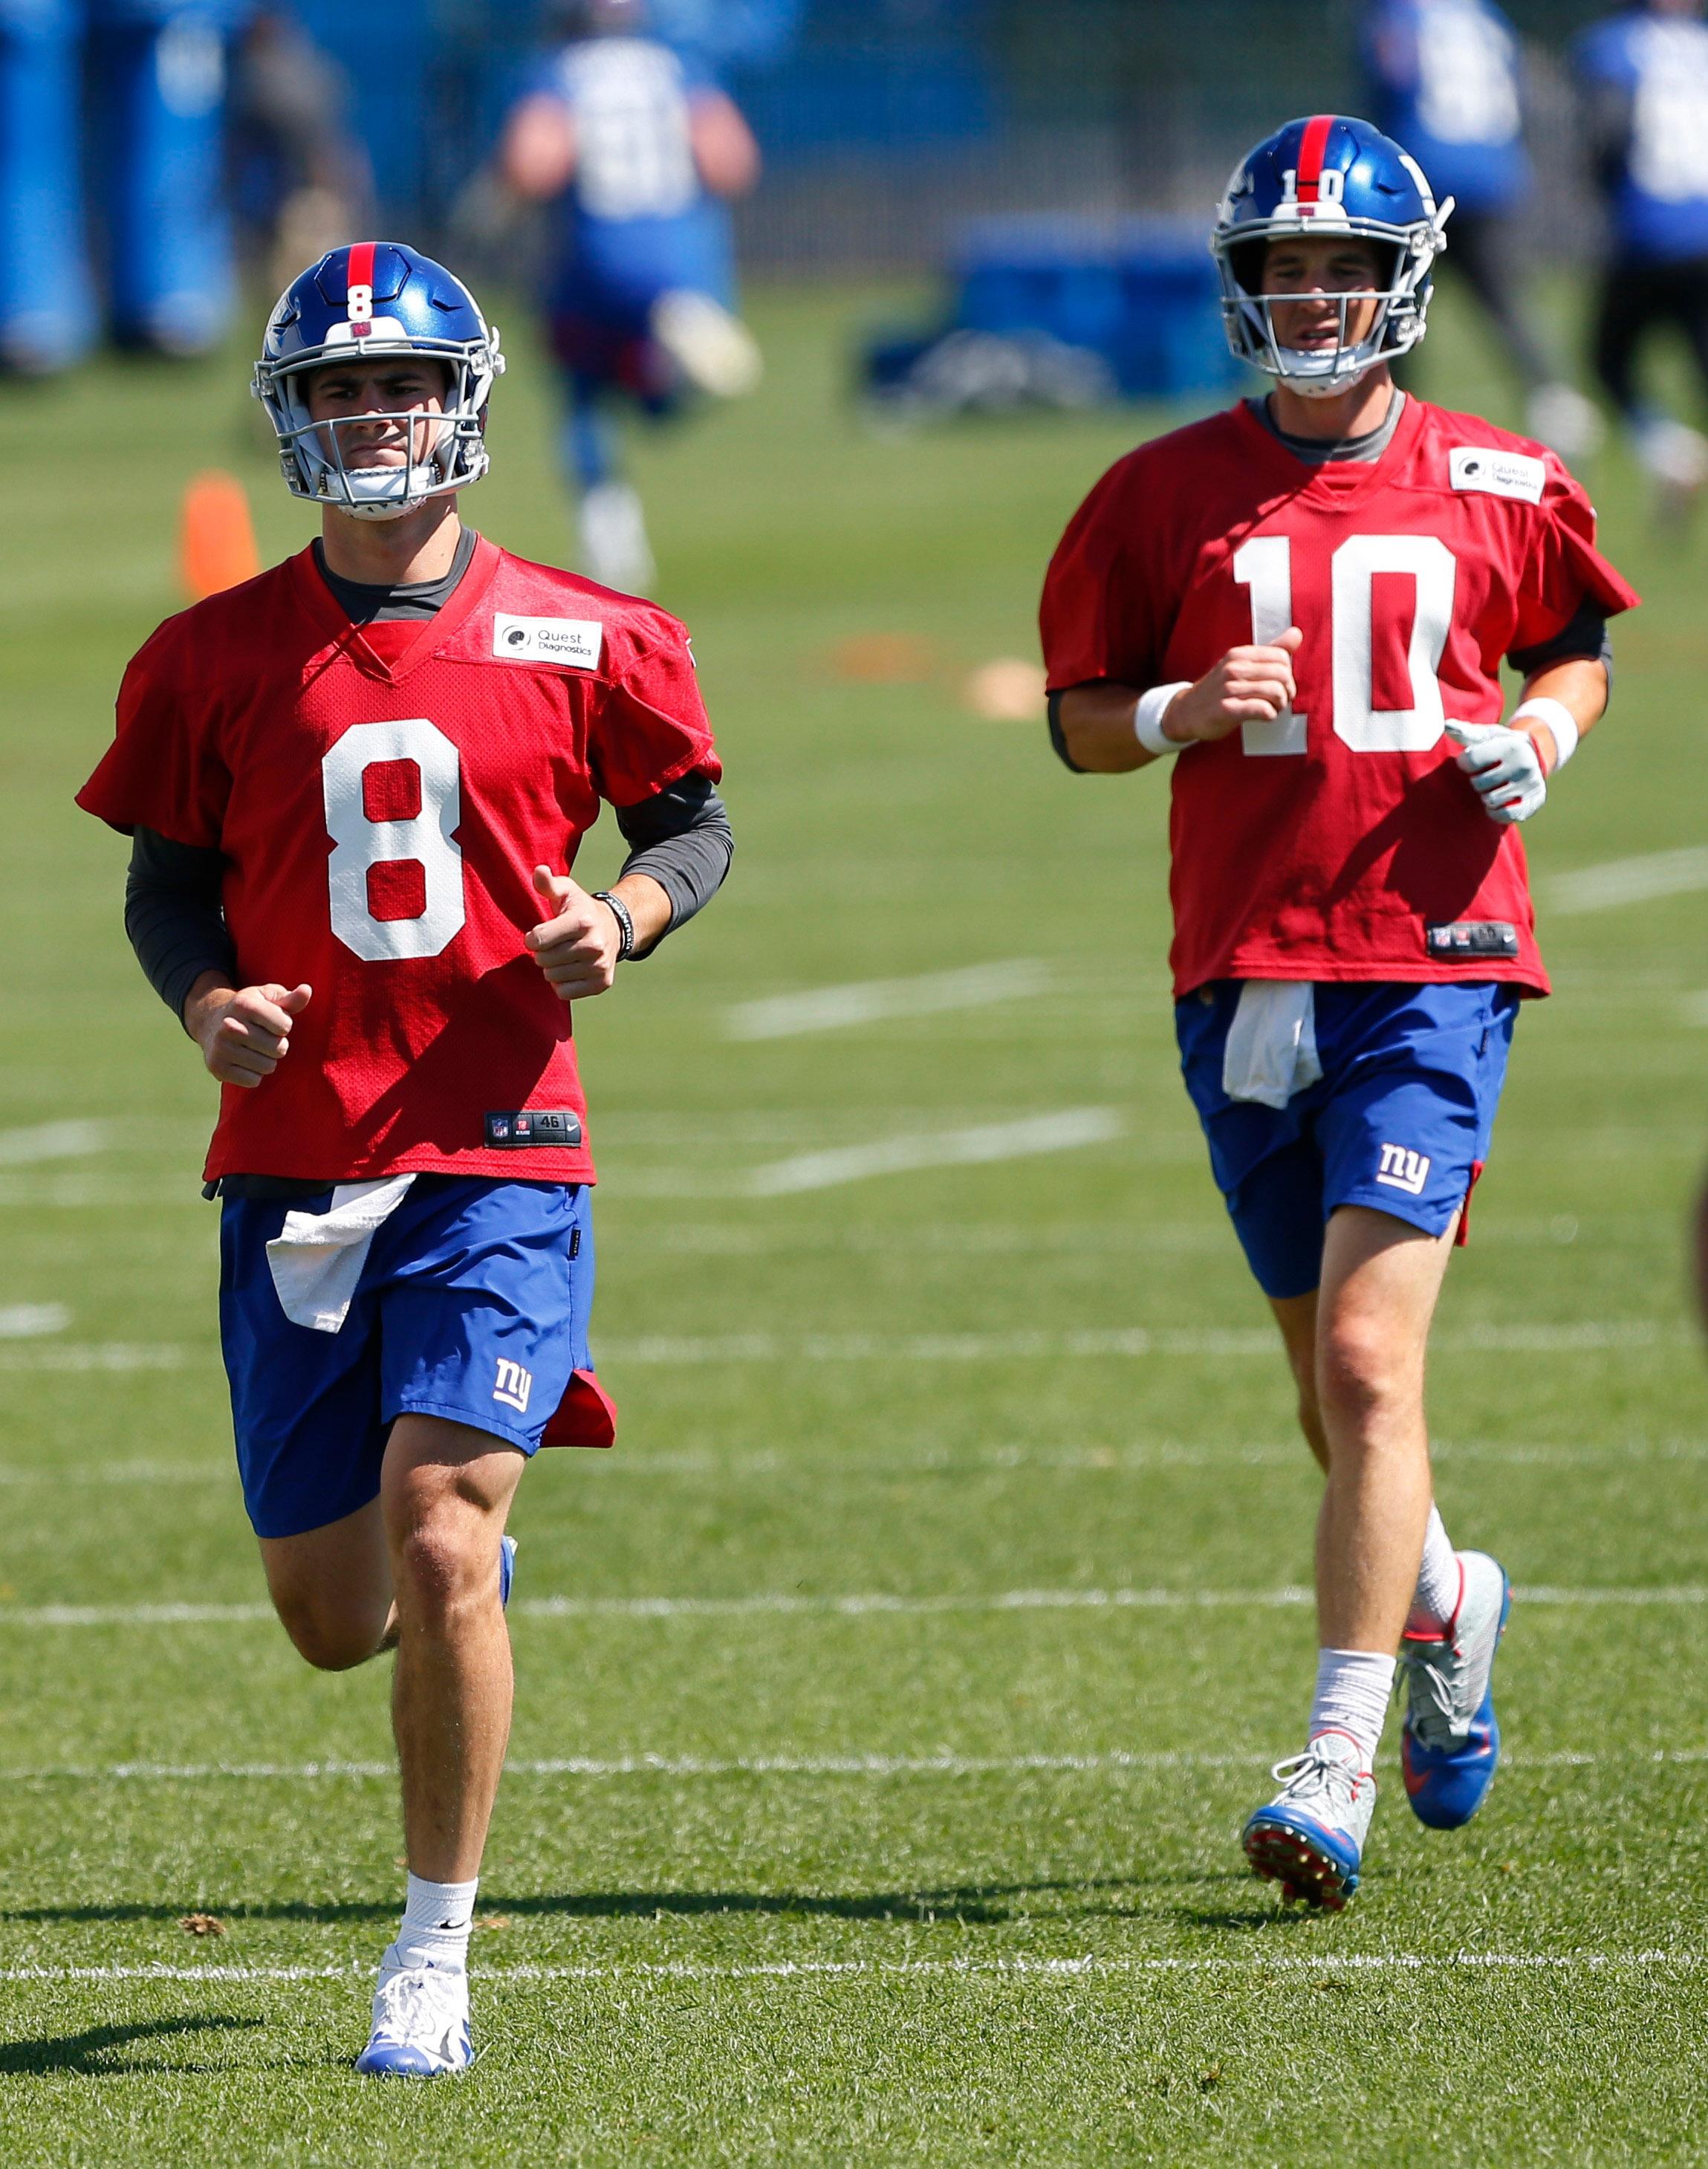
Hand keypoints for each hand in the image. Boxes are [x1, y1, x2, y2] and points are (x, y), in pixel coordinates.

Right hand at [186, 980, 311, 1089]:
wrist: (211, 1021)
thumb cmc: (249, 1009)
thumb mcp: (268, 998)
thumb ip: (291, 998)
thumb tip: (306, 990)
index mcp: (244, 1004)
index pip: (285, 1026)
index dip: (284, 1026)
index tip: (273, 1022)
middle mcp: (229, 1026)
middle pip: (279, 1049)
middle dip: (277, 1045)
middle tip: (263, 1038)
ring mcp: (221, 1048)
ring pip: (268, 1067)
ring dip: (267, 1060)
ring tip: (254, 1049)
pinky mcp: (217, 1068)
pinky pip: (254, 1081)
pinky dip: (254, 1074)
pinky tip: (244, 1061)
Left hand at [524, 865, 619, 1001]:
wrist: (614, 928)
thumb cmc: (580, 909)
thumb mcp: (566, 891)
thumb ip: (548, 883)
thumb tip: (539, 871)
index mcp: (582, 921)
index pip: (539, 940)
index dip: (532, 938)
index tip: (539, 934)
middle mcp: (594, 945)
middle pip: (543, 960)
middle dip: (542, 953)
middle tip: (553, 944)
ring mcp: (599, 966)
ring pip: (552, 977)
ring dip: (552, 968)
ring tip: (562, 956)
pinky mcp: (601, 984)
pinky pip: (564, 993)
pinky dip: (561, 984)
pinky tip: (569, 970)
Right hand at [1163, 627, 1303, 743]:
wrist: (1186, 712)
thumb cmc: (1220, 689)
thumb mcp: (1241, 665)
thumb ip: (1270, 651)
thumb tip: (1297, 633)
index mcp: (1239, 654)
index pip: (1281, 656)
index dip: (1288, 673)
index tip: (1280, 685)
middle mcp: (1233, 668)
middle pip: (1282, 674)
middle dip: (1287, 691)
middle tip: (1280, 700)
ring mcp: (1228, 688)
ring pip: (1275, 692)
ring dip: (1279, 705)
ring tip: (1272, 709)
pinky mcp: (1226, 710)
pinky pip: (1262, 709)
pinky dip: (1270, 715)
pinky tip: (1264, 717)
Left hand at [1445, 720, 1548, 823]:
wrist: (1533, 756)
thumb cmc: (1500, 746)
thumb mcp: (1486, 736)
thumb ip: (1465, 733)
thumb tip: (1446, 725)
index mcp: (1511, 746)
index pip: (1470, 761)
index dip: (1466, 763)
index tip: (1473, 761)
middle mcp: (1524, 765)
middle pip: (1478, 783)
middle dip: (1477, 781)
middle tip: (1487, 774)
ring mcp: (1531, 785)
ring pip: (1490, 800)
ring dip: (1486, 796)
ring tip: (1494, 786)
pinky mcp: (1534, 802)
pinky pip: (1505, 815)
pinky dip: (1496, 811)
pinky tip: (1499, 802)